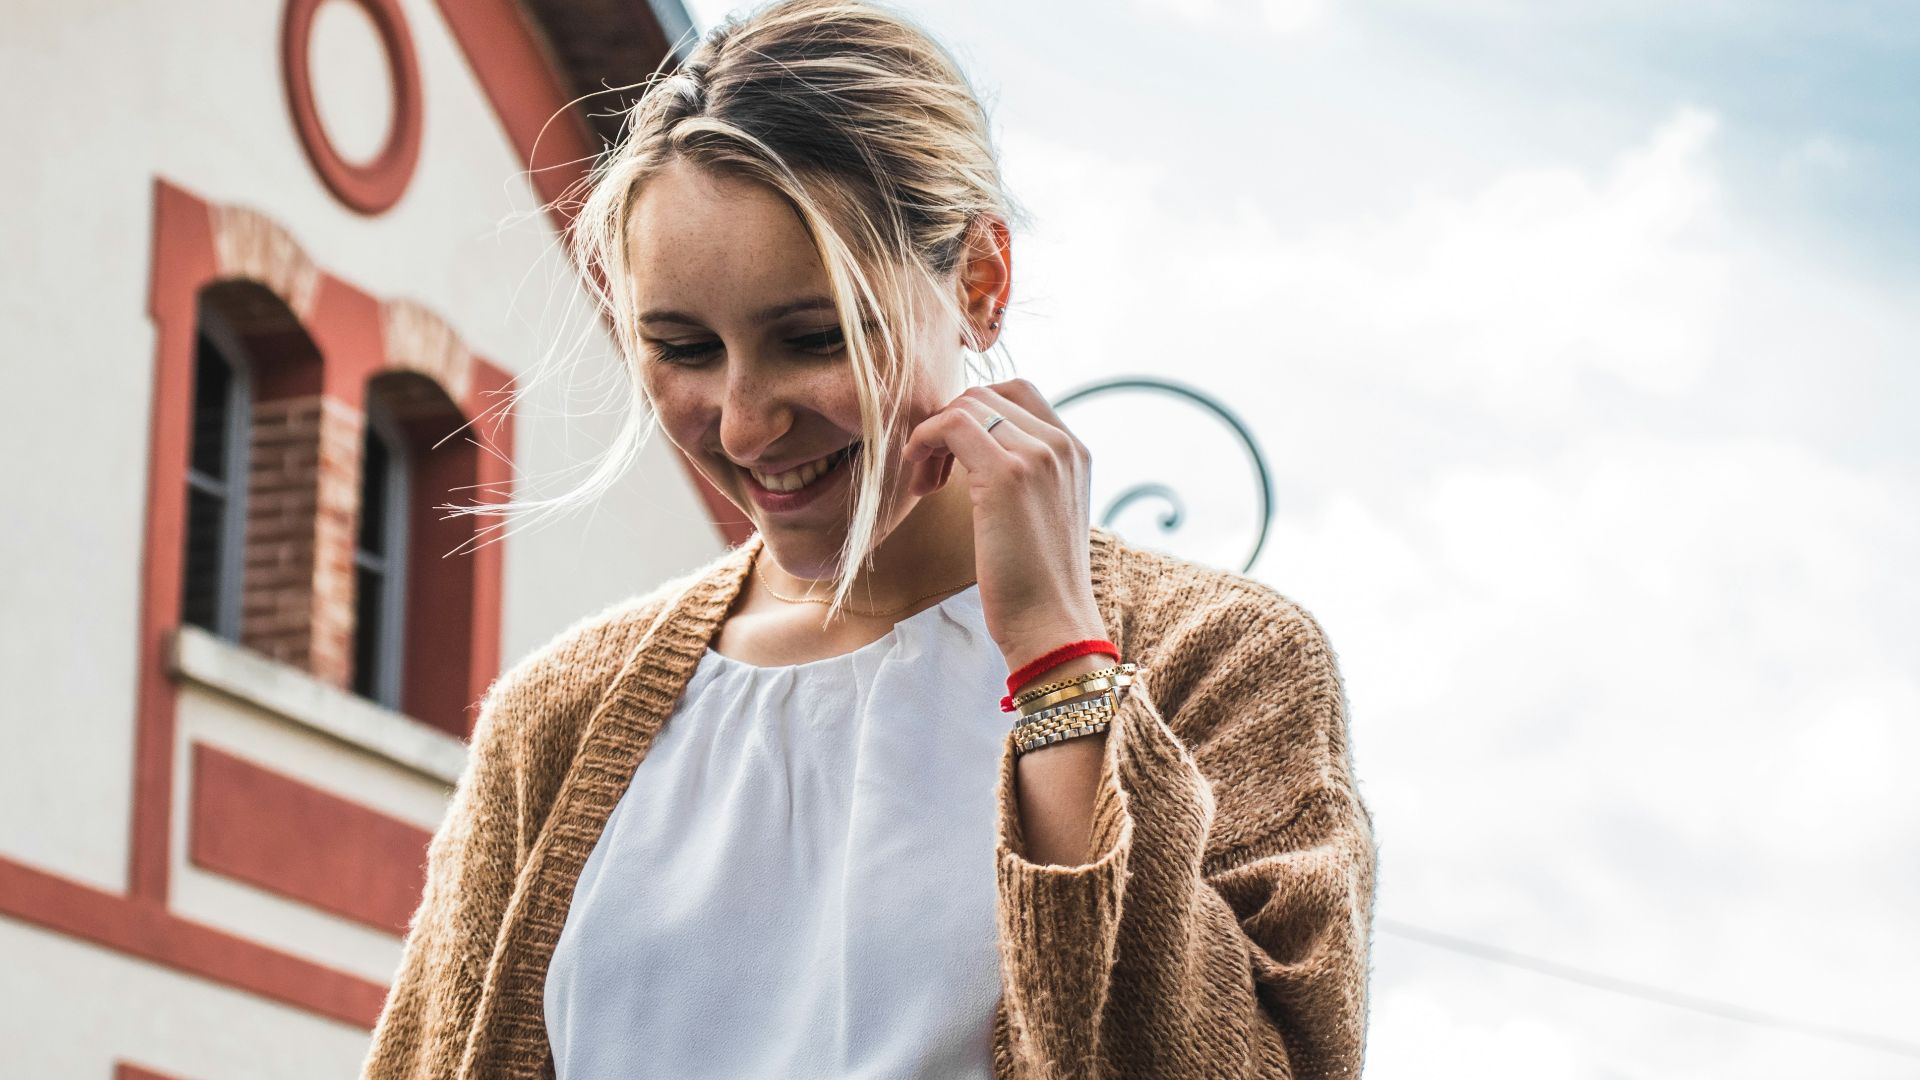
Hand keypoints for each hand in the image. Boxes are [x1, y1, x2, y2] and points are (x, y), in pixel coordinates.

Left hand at [902, 378, 1107, 669]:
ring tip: (926, 482)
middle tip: (931, 471)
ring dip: (934, 435)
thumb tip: (974, 458)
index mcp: (1075, 452)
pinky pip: (952, 424)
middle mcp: (1063, 444)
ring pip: (968, 404)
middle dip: (949, 423)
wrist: (1053, 626)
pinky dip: (924, 440)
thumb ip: (1025, 477)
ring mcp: (1039, 455)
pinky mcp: (1008, 473)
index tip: (951, 456)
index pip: (1017, 394)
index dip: (974, 414)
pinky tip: (920, 480)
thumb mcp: (1041, 515)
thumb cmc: (1038, 584)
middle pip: (988, 394)